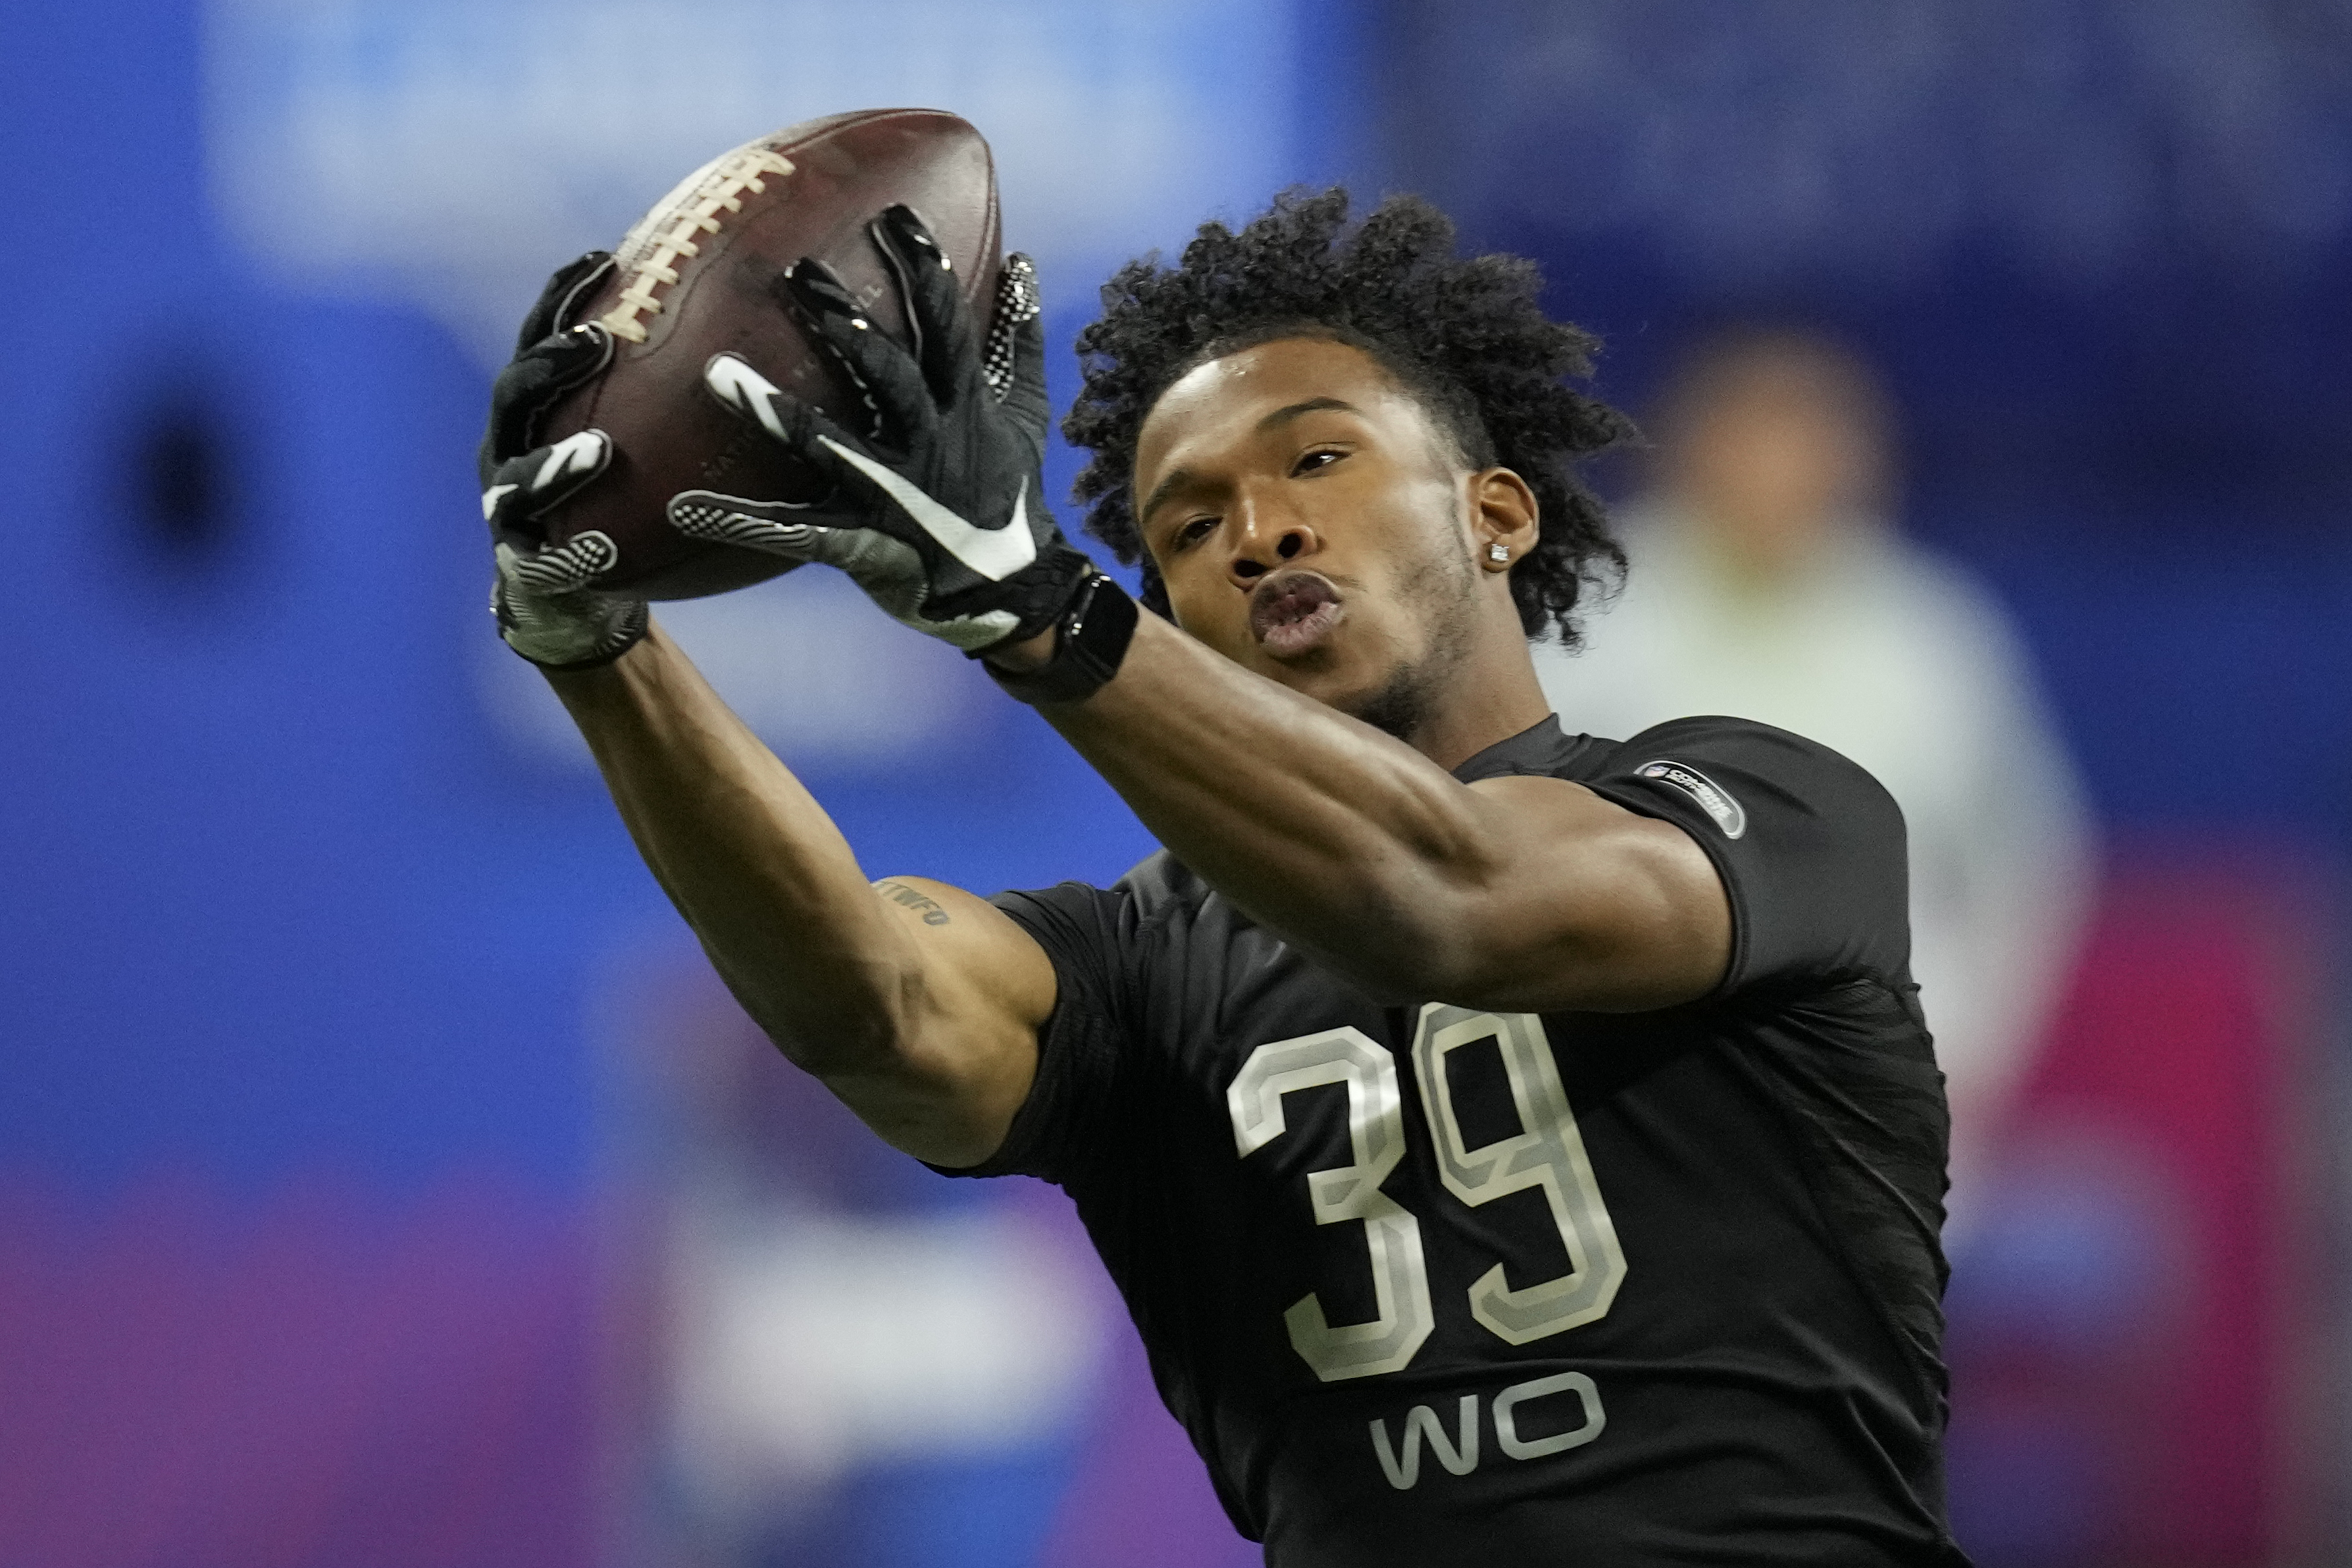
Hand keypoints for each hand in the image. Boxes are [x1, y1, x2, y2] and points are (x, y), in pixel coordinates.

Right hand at [478, 253, 649, 669]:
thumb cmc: (632, 502)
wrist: (585, 592)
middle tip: (597, 342)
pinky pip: (535, 553)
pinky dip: (563, 551)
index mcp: (545, 406)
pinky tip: (596, 549)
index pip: (548, 338)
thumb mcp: (659, 443)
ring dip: (555, 462)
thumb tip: (759, 327)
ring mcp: (509, 503)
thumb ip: (678, 395)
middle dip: (551, 363)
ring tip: (597, 450)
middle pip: (519, 394)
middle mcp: (516, 445)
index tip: (603, 260)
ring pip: (517, 475)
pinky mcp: (520, 562)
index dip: (566, 298)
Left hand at [667, 207, 1096, 652]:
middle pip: (888, 375)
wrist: (1013, 591)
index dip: (924, 272)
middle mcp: (930, 443)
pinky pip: (796, 532)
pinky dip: (742, 522)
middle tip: (800, 271)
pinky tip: (686, 508)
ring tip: (716, 374)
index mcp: (965, 406)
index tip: (895, 216)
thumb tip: (1021, 262)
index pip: (946, 328)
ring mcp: (894, 495)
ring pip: (832, 446)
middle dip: (848, 324)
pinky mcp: (864, 544)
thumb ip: (1019, 337)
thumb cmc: (1010, 492)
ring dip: (776, 411)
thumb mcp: (1025, 412)